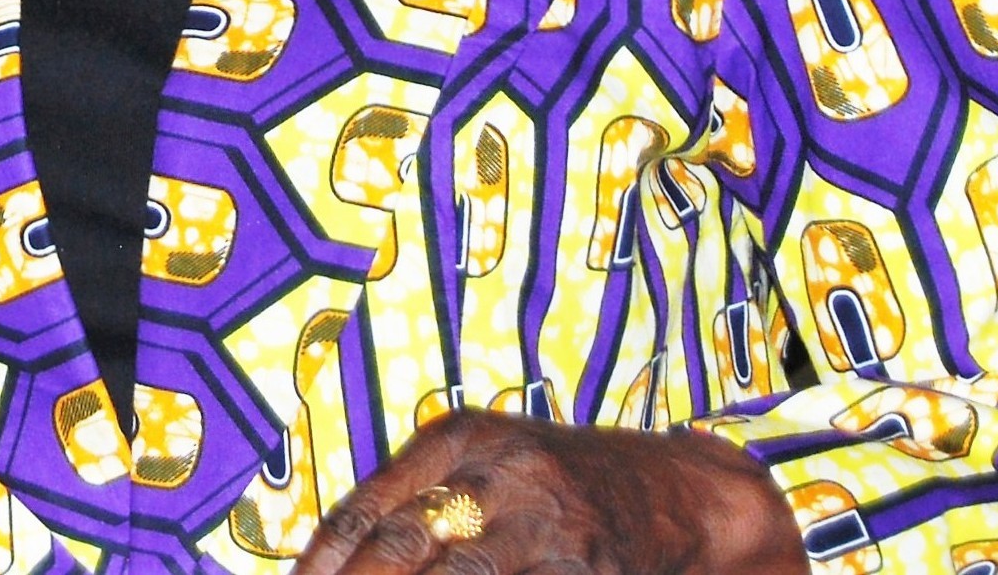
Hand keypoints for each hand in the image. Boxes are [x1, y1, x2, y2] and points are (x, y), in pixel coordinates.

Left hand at [290, 409, 804, 574]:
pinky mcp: (585, 568)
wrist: (673, 490)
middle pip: (403, 549)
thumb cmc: (553, 484)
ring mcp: (545, 525)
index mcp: (460, 437)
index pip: (368, 507)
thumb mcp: (482, 464)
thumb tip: (327, 558)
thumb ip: (414, 501)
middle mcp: (498, 472)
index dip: (324, 563)